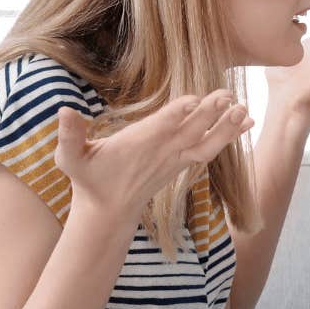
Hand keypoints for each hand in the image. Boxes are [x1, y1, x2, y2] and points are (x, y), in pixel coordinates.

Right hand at [53, 90, 250, 223]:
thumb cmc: (88, 180)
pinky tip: (245, 121)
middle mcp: (160, 152)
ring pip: (205, 142)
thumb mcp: (69, 158)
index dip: (177, 115)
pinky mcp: (181, 164)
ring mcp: (174, 159)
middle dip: (209, 115)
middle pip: (189, 132)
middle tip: (228, 96)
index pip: (160, 128)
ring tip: (245, 110)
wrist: (108, 212)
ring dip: (226, 127)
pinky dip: (227, 136)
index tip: (194, 100)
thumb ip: (68, 136)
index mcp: (137, 145)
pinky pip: (209, 149)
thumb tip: (64, 110)